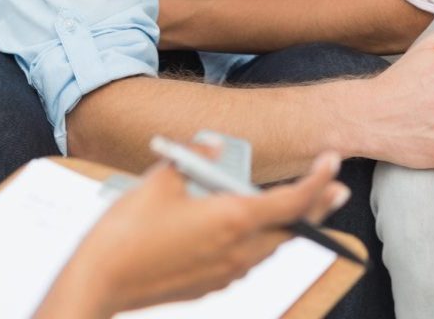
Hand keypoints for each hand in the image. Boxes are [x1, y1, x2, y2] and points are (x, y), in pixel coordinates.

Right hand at [35, 145, 348, 318]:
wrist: (96, 285)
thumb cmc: (125, 231)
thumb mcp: (162, 179)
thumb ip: (195, 158)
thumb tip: (214, 147)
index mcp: (230, 220)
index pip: (290, 201)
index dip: (316, 181)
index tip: (333, 162)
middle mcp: (235, 251)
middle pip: (289, 228)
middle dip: (316, 206)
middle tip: (337, 188)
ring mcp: (223, 273)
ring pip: (270, 247)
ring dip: (289, 225)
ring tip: (302, 207)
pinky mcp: (208, 286)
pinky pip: (247, 261)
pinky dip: (260, 241)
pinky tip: (252, 229)